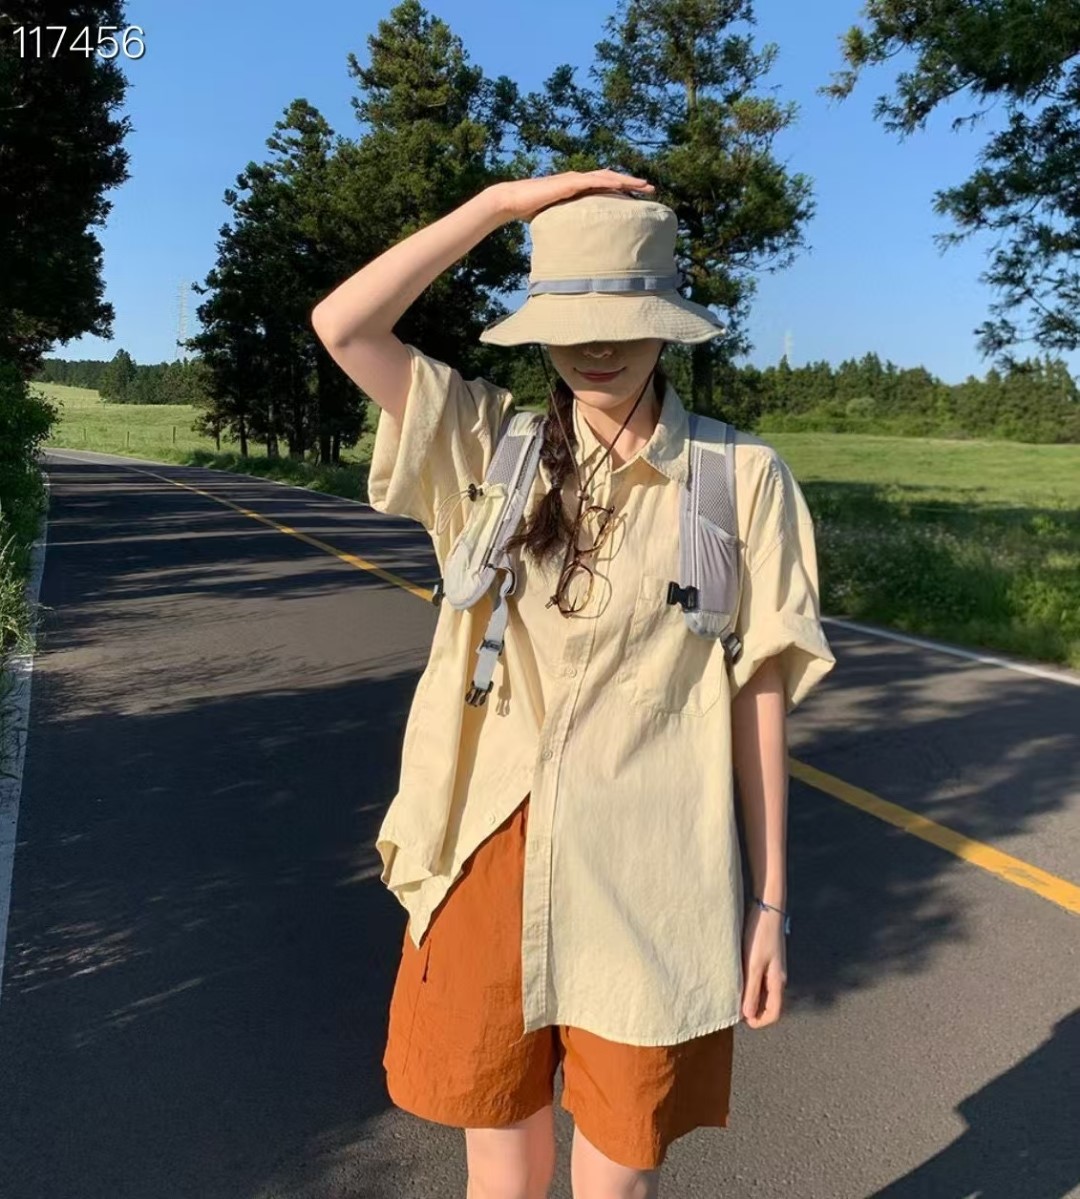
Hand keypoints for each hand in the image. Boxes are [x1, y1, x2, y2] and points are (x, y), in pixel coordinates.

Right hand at [491, 169, 654, 223]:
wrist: (513, 201)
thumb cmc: (530, 211)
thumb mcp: (555, 220)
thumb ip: (567, 225)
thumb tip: (575, 245)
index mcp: (577, 188)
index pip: (604, 186)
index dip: (622, 189)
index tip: (638, 196)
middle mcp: (579, 180)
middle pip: (611, 179)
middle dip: (632, 183)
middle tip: (651, 189)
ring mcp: (575, 179)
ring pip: (608, 177)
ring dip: (628, 180)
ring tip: (645, 185)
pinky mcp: (570, 182)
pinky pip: (595, 180)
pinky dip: (611, 181)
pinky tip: (623, 184)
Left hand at [741, 902, 786, 1027]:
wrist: (767, 908)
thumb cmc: (760, 936)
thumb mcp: (753, 964)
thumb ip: (751, 990)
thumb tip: (749, 1015)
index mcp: (777, 981)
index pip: (774, 1012)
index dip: (759, 1021)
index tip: (742, 1020)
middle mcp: (778, 977)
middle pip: (769, 1004)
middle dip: (754, 1011)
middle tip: (734, 1008)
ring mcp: (774, 968)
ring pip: (764, 992)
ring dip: (751, 997)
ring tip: (734, 994)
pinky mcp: (768, 959)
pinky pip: (761, 980)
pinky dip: (751, 985)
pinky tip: (738, 979)